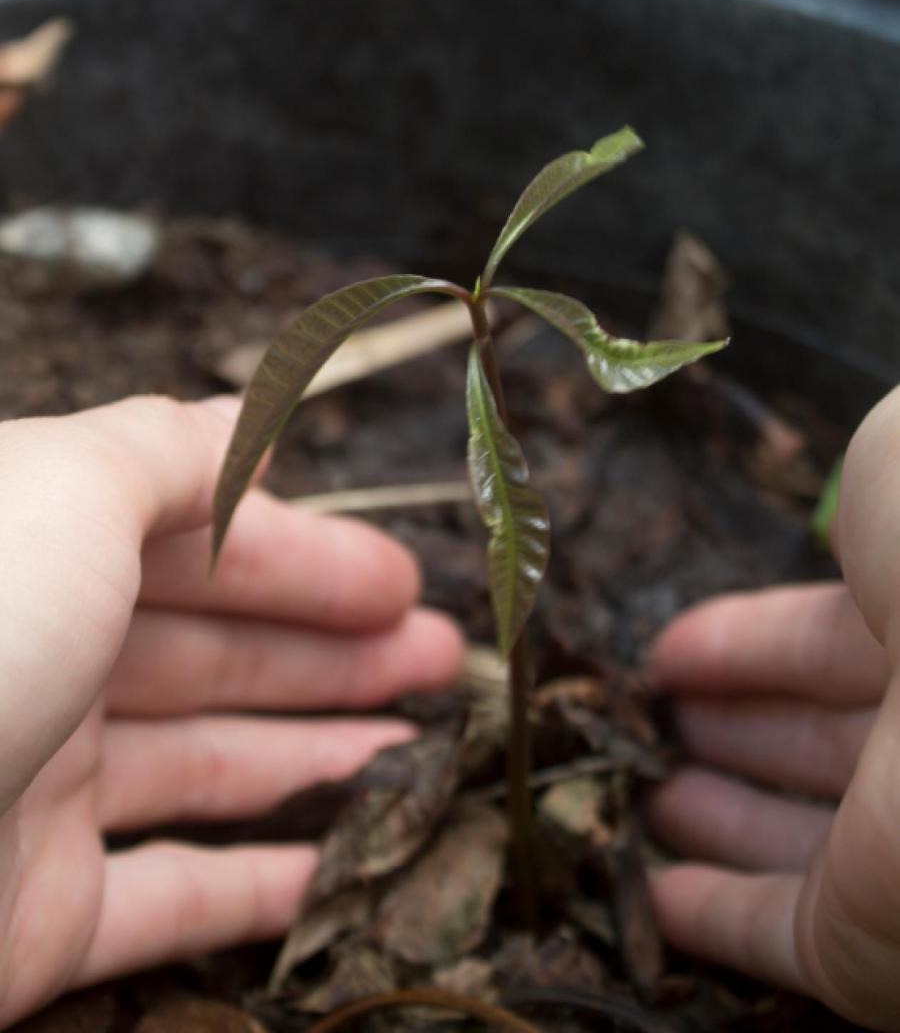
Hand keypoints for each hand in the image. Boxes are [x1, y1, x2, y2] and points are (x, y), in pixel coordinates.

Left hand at [0, 395, 462, 1026]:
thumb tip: (249, 416)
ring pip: (207, 766)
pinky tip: (343, 861)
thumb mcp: (64, 489)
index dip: (310, 556)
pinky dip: (263, 884)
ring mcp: (36, 795)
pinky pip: (171, 897)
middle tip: (442, 658)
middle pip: (217, 649)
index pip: (199, 544)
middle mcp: (38, 664)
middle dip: (336, 648)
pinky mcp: (36, 921)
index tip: (404, 581)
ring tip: (422, 744)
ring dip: (321, 751)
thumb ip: (170, 447)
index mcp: (39, 555)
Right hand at [647, 385, 899, 1028]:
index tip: (673, 647)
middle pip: (814, 738)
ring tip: (639, 790)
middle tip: (652, 715)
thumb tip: (844, 536)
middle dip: (734, 723)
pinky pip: (777, 937)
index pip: (834, 642)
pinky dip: (714, 918)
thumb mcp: (894, 468)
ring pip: (796, 837)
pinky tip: (657, 894)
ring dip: (717, 816)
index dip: (749, 642)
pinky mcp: (869, 944)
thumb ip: (862, 501)